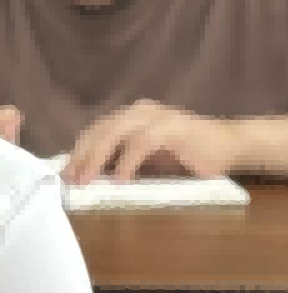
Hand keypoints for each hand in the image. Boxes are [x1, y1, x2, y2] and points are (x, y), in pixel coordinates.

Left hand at [66, 103, 240, 184]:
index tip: (63, 175)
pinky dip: (127, 162)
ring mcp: (156, 116)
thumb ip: (119, 162)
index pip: (94, 131)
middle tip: (69, 180)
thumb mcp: (145, 161)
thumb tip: (87, 178)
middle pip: (99, 131)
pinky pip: (142, 143)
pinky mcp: (173, 127)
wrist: (229, 147)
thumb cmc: (185, 156)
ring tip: (86, 181)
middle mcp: (139, 111)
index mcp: (129, 117)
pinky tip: (120, 180)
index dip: (76, 152)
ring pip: (115, 133)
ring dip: (97, 159)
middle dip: (80, 156)